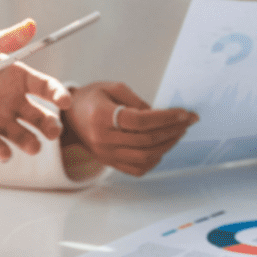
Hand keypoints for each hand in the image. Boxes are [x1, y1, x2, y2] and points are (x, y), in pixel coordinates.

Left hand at [0, 20, 72, 159]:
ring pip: (24, 136)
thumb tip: (32, 25)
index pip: (46, 87)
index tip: (64, 102)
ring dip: (31, 143)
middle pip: (41, 117)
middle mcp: (12, 102)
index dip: (58, 94)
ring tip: (32, 145)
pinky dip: (3, 152)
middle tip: (52, 131)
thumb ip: (2, 40)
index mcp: (15, 78)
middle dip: (51, 126)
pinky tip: (3, 151)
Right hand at [60, 82, 196, 176]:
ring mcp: (106, 154)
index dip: (166, 118)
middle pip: (146, 140)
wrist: (68, 119)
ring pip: (145, 157)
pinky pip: (137, 169)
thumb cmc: (91, 99)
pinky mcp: (109, 163)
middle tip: (187, 122)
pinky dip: (154, 160)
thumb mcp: (111, 87)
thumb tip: (159, 115)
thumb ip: (136, 99)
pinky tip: (163, 148)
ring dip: (167, 146)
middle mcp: (103, 139)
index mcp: (101, 117)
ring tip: (179, 133)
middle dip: (172, 130)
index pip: (140, 121)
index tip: (184, 113)